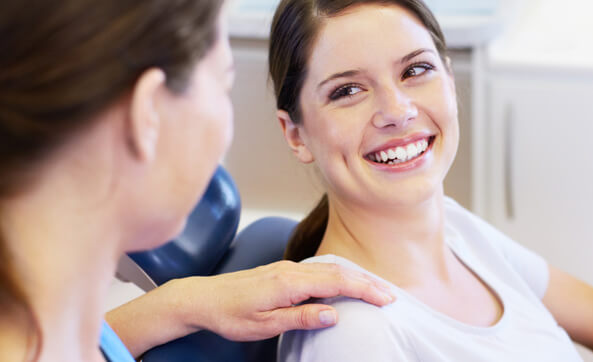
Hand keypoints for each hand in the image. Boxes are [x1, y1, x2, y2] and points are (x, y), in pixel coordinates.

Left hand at [107, 259, 396, 356]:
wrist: (202, 298)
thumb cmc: (229, 314)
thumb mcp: (265, 325)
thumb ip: (301, 317)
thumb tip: (334, 314)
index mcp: (289, 282)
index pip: (337, 282)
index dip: (364, 289)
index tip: (386, 298)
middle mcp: (291, 270)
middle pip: (338, 271)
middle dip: (367, 281)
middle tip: (391, 295)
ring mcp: (287, 268)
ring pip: (330, 267)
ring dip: (354, 277)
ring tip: (375, 289)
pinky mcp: (283, 271)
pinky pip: (318, 269)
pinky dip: (338, 275)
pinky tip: (345, 283)